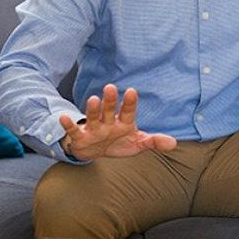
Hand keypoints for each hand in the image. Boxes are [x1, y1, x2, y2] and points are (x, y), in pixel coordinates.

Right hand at [57, 84, 175, 160]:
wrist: (96, 151)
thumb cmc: (119, 142)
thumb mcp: (137, 143)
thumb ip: (154, 141)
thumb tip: (174, 143)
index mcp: (123, 122)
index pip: (128, 111)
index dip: (130, 102)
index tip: (132, 91)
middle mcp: (108, 122)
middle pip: (110, 109)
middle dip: (111, 100)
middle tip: (111, 87)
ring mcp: (94, 128)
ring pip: (93, 117)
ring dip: (92, 109)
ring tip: (93, 99)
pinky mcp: (81, 137)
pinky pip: (74, 130)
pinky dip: (69, 124)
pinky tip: (65, 117)